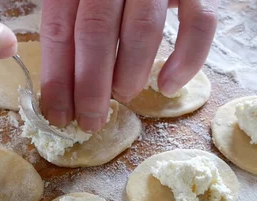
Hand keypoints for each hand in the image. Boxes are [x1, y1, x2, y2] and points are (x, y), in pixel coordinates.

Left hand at [40, 0, 217, 131]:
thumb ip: (70, 27)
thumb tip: (58, 90)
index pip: (60, 28)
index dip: (58, 77)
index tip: (58, 114)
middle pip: (95, 31)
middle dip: (90, 86)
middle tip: (90, 121)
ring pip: (142, 29)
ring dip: (129, 74)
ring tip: (123, 97)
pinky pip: (198, 24)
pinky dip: (186, 61)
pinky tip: (167, 86)